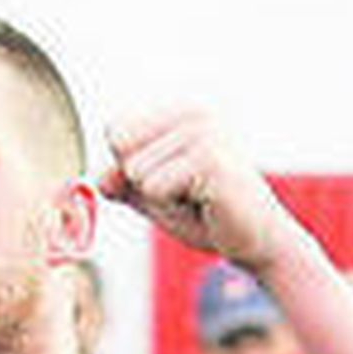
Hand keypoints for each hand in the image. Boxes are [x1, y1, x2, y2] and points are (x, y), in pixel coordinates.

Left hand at [99, 109, 302, 273]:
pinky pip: (154, 189)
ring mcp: (203, 132)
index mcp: (180, 112)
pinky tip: (206, 205)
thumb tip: (98, 177)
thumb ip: (121, 182)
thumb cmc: (206, 216)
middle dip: (146, 187)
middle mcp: (193, 112)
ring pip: (136, 172)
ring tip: (199, 201)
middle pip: (122, 151)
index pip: (115, 131)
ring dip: (163, 200)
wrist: (254, 241)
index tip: (173, 182)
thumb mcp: (153, 197)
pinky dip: (174, 208)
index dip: (132, 170)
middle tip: (188, 196)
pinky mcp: (209, 158)